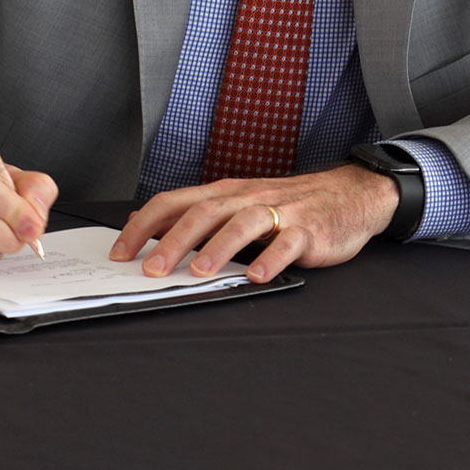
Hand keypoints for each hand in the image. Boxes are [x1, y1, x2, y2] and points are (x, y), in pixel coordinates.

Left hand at [108, 165, 397, 282]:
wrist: (349, 194)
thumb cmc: (286, 205)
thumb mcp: (238, 205)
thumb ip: (199, 218)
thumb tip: (148, 232)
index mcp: (224, 193)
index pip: (174, 203)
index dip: (144, 225)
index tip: (120, 251)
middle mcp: (246, 198)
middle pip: (203, 214)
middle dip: (172, 241)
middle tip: (150, 269)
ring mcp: (279, 212)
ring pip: (242, 224)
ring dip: (217, 249)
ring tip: (198, 272)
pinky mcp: (309, 230)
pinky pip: (288, 243)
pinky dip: (271, 259)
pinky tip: (257, 277)